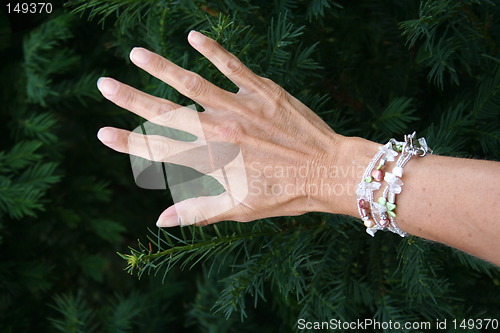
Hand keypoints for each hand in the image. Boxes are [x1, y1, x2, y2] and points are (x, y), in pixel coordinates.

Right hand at [97, 31, 351, 226]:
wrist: (328, 170)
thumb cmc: (285, 193)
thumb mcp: (240, 209)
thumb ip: (197, 211)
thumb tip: (160, 220)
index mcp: (212, 161)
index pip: (159, 149)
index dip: (128, 142)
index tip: (103, 132)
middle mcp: (220, 131)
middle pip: (166, 111)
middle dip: (131, 99)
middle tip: (104, 84)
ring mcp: (240, 108)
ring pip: (192, 82)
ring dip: (161, 67)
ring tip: (136, 54)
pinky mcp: (262, 92)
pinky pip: (232, 66)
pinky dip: (212, 50)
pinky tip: (193, 36)